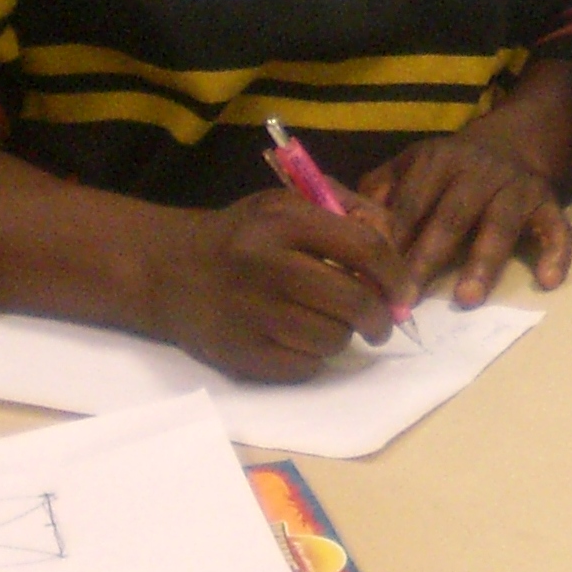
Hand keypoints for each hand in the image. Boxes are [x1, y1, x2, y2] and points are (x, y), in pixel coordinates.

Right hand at [145, 190, 413, 381]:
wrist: (167, 270)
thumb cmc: (244, 236)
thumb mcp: (287, 204)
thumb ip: (347, 212)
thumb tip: (395, 244)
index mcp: (283, 221)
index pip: (364, 248)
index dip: (395, 275)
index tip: (403, 292)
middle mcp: (266, 265)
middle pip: (353, 301)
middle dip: (379, 316)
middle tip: (380, 321)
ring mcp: (250, 313)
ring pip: (332, 338)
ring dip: (343, 335)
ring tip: (330, 324)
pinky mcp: (238, 353)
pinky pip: (304, 367)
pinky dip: (313, 358)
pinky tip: (300, 341)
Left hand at [359, 115, 571, 307]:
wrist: (512, 143)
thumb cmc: (448, 170)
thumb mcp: (410, 166)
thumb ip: (379, 191)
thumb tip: (350, 225)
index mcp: (438, 160)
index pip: (411, 205)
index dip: (394, 241)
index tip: (375, 279)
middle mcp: (479, 170)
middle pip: (452, 216)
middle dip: (430, 257)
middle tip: (410, 299)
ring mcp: (517, 186)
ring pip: (500, 224)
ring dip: (483, 261)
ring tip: (467, 298)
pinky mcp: (548, 202)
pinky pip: (557, 227)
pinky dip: (556, 252)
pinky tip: (548, 280)